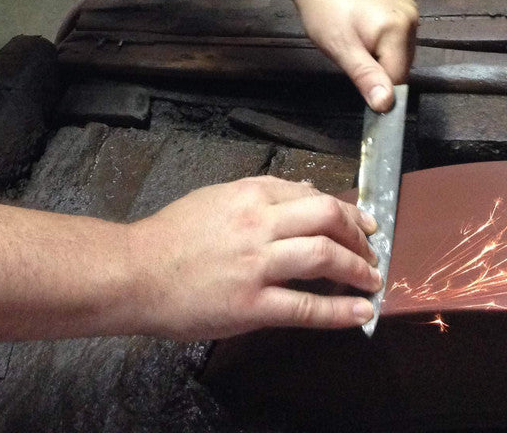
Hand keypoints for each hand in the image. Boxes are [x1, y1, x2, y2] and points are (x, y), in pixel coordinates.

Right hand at [125, 176, 381, 338]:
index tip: (360, 221)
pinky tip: (360, 313)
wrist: (135, 272)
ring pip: (323, 256)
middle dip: (357, 234)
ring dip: (357, 269)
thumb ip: (257, 198)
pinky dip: (339, 311)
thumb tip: (301, 199)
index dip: (345, 209)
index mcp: (248, 194)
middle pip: (327, 217)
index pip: (311, 194)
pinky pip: (306, 307)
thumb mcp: (215, 199)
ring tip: (371, 280)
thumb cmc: (170, 237)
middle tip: (371, 249)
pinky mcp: (250, 305)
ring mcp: (255, 264)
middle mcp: (256, 223)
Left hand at [292, 0, 417, 111]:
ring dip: (379, 55)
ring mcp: (409, 8)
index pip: (398, 78)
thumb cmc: (323, 11)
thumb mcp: (341, 49)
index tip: (356, 79)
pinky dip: (382, 41)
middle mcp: (411, 17)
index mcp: (398, 28)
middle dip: (377, 67)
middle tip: (351, 52)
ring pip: (400, 52)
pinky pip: (398, 36)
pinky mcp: (402, 4)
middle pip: (401, 64)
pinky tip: (362, 29)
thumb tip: (386, 105)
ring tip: (355, 38)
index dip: (377, 86)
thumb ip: (366, 76)